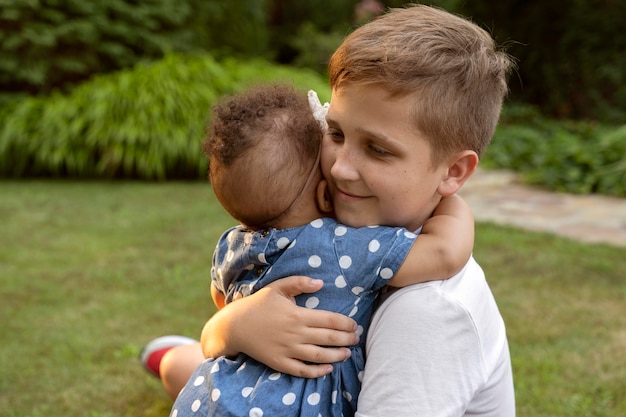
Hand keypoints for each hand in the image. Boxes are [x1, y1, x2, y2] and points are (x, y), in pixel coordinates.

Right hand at [201, 276, 358, 377]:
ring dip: (337, 355)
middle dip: (346, 339)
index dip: (345, 323)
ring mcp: (288, 350)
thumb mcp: (276, 287)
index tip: (354, 325)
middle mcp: (295, 333)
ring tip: (348, 353)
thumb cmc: (257, 305)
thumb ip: (299, 283)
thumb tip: (320, 283)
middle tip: (356, 338)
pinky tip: (328, 369)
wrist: (234, 326)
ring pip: (319, 356)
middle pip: (328, 338)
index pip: (329, 320)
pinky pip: (302, 370)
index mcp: (297, 314)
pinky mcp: (280, 363)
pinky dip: (317, 371)